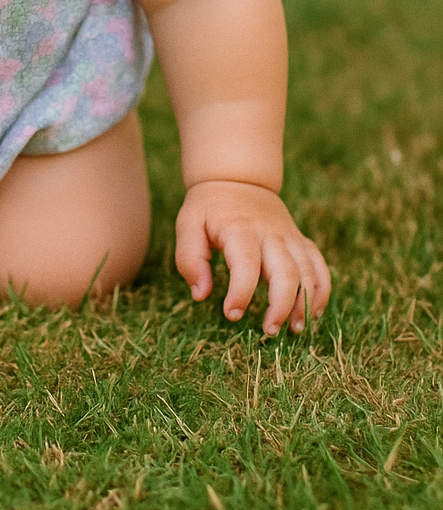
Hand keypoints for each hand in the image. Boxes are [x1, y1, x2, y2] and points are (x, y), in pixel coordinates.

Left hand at [175, 180, 329, 334]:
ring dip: (304, 303)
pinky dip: (321, 290)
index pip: (246, 264)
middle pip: (286, 272)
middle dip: (281, 305)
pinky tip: (313, 313)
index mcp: (240, 229)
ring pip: (307, 272)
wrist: (236, 177)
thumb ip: (190, 258)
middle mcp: (270, 233)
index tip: (231, 314)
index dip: (241, 293)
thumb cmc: (209, 207)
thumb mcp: (188, 224)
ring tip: (293, 330)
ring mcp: (289, 236)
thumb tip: (201, 295)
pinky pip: (318, 265)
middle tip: (268, 331)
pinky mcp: (300, 240)